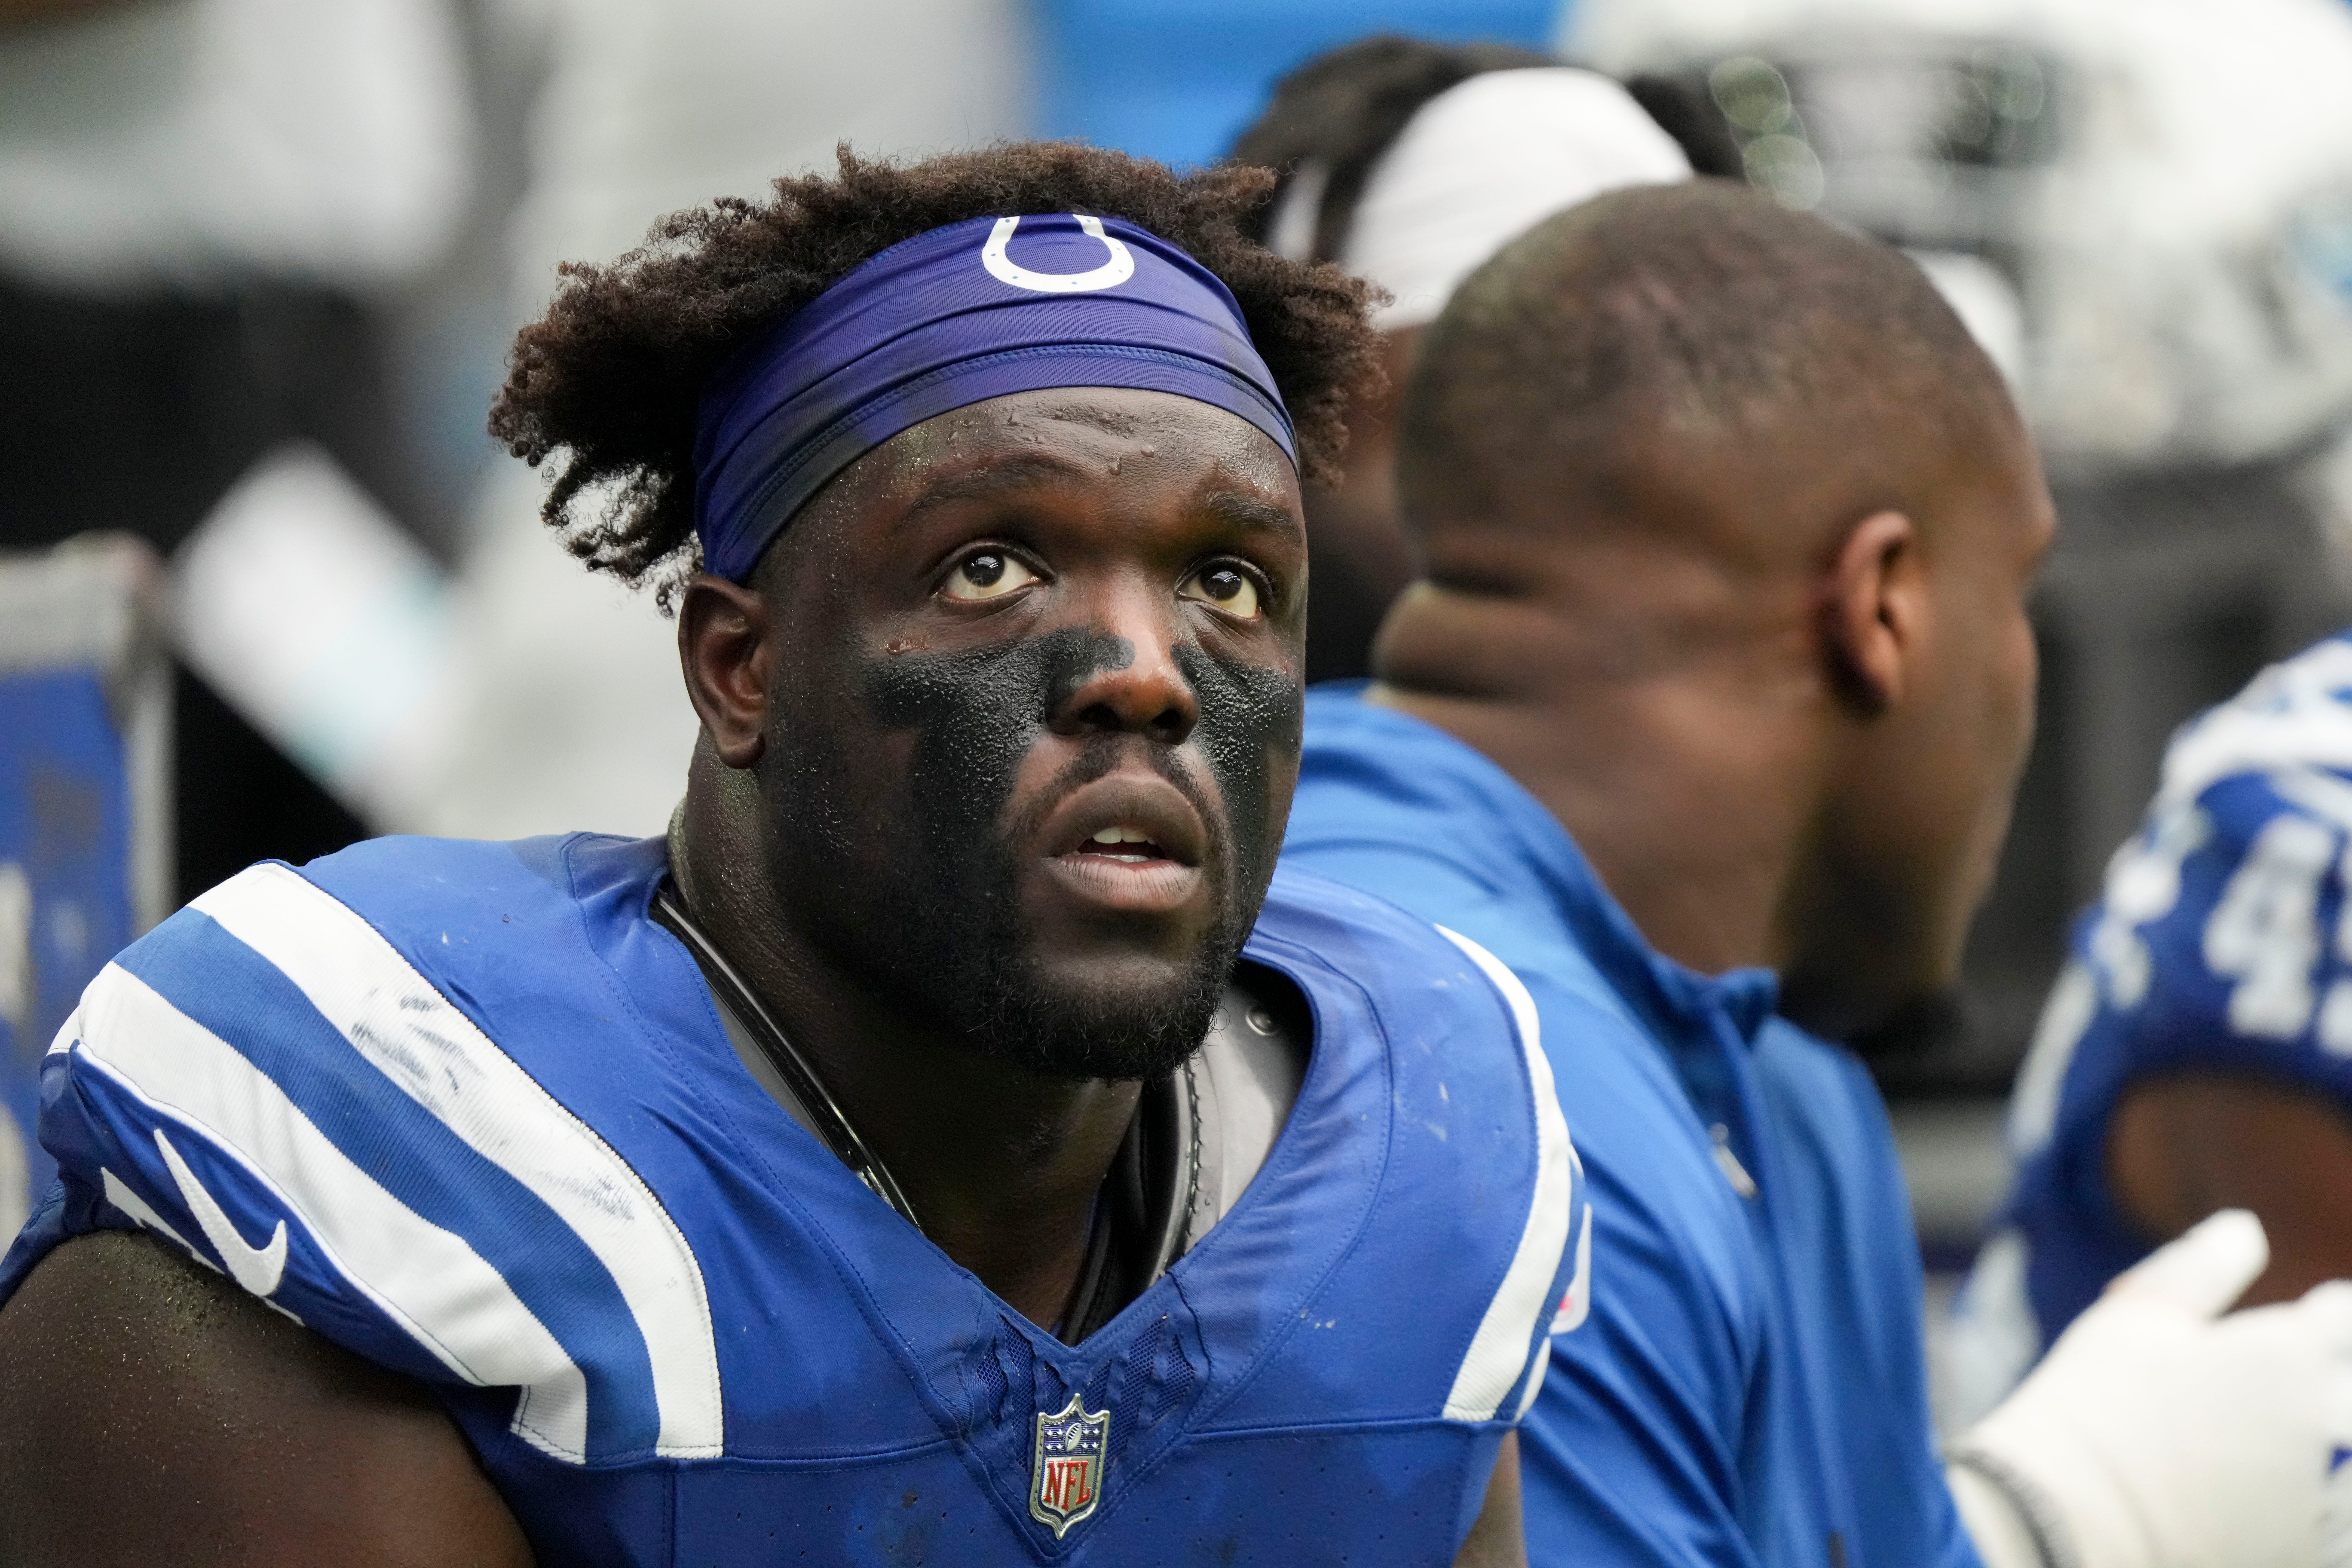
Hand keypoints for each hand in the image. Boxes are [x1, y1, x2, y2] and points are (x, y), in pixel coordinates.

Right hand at [1948, 1209, 2351, 1567]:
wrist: (2068, 1518)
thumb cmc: (2097, 1404)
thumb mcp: (2140, 1315)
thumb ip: (2204, 1266)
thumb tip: (2246, 1227)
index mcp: (2291, 1352)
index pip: (2338, 1313)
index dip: (2320, 1313)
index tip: (2301, 1321)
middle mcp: (2325, 1419)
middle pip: (2344, 1387)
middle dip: (2320, 1382)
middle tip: (2257, 1395)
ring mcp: (2322, 1490)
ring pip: (2339, 1451)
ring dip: (2312, 1443)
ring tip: (2241, 1448)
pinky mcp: (2309, 1547)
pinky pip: (2323, 1511)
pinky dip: (2297, 1498)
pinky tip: (2240, 1496)